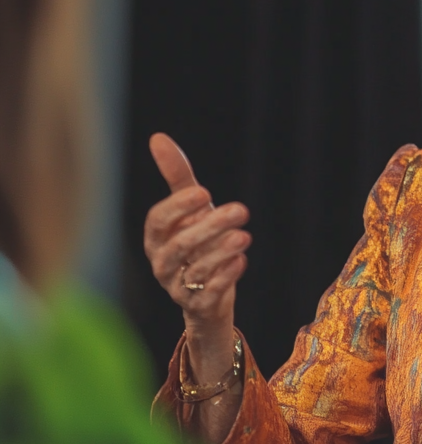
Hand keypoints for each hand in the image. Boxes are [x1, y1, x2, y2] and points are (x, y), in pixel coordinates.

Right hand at [143, 133, 250, 381]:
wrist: (208, 294)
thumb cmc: (197, 241)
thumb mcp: (190, 208)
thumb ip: (177, 176)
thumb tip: (158, 137)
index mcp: (156, 238)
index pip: (158, 221)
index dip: (178, 207)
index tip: (204, 192)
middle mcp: (161, 262)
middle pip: (179, 246)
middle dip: (209, 227)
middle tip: (241, 209)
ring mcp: (177, 287)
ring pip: (194, 271)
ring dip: (221, 252)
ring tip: (244, 236)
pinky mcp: (198, 306)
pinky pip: (208, 294)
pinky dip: (226, 278)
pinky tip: (242, 261)